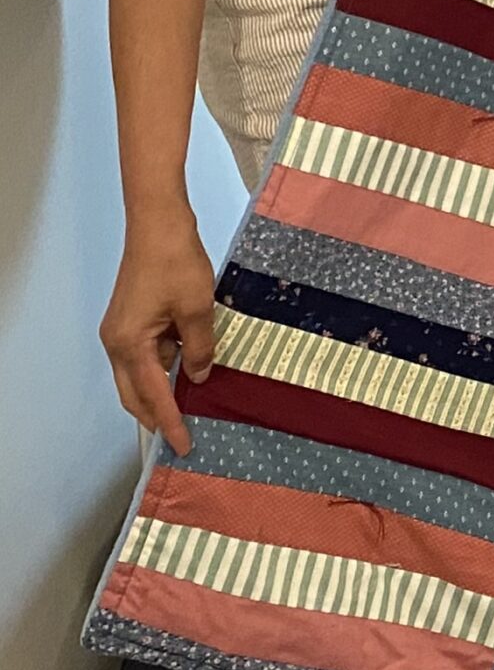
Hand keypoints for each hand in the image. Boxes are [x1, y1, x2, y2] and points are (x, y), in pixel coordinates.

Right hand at [99, 210, 217, 454]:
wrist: (157, 226)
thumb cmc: (177, 264)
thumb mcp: (197, 309)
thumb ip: (199, 347)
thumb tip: (197, 377)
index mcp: (129, 345)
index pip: (151, 396)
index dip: (169, 422)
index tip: (183, 444)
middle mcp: (116, 344)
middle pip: (134, 394)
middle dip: (155, 416)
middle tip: (182, 436)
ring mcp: (120, 332)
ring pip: (138, 375)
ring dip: (158, 392)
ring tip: (186, 410)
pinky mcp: (129, 320)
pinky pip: (144, 355)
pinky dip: (160, 369)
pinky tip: (183, 372)